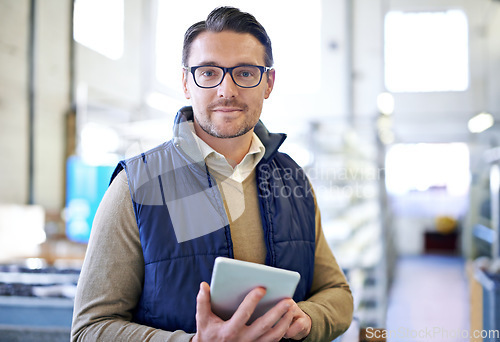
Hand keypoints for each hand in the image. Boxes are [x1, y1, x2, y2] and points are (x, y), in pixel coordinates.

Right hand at [192, 282, 306, 341]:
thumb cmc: (208, 334)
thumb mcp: (202, 320)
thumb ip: (202, 302)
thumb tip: (204, 285)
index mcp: (229, 331)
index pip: (243, 314)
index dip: (252, 301)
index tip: (262, 288)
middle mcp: (242, 340)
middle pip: (264, 326)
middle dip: (277, 312)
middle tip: (288, 300)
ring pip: (273, 336)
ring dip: (284, 322)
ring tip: (291, 308)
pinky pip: (274, 341)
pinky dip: (283, 331)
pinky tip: (287, 319)